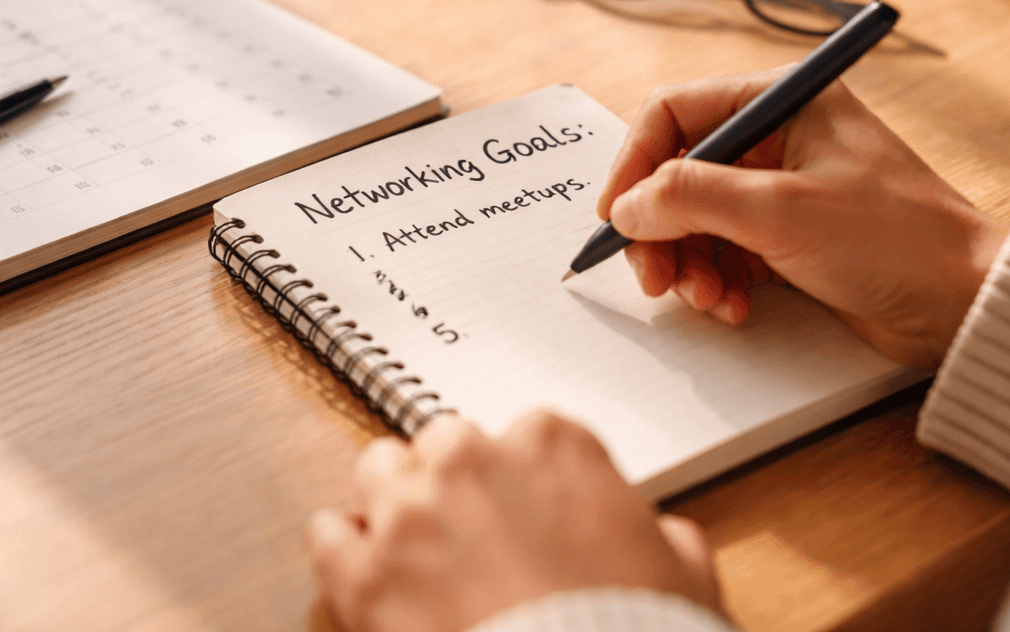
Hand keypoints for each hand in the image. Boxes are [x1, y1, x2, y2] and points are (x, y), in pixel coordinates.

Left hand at [305, 411, 721, 631]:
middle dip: (459, 485)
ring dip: (394, 503)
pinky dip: (343, 551)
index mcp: (552, 445)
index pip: (528, 436)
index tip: (532, 512)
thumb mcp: (682, 573)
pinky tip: (364, 573)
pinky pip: (327, 534)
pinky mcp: (364, 573)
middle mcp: (472, 460)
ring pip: (378, 470)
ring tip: (415, 548)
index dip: (529, 481)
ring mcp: (410, 512)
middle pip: (446, 445)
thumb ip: (659, 534)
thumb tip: (662, 538)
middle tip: (478, 538)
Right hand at [599, 69, 1007, 369]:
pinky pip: (722, 252)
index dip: (635, 164)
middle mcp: (777, 137)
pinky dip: (715, 281)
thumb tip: (628, 206)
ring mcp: (781, 189)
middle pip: (676, 173)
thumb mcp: (781, 211)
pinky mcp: (788, 237)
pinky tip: (733, 306)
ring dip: (686, 262)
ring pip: (693, 218)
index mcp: (782, 100)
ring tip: (705, 297)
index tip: (617, 215)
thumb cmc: (899, 240)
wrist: (968, 305)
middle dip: (659, 228)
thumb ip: (692, 198)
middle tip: (654, 276)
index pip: (673, 113)